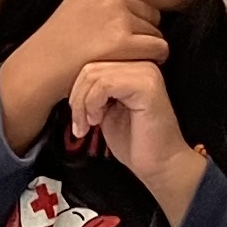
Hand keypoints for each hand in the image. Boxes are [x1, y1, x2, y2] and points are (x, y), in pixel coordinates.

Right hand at [0, 0, 162, 153]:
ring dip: (147, 46)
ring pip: (156, 32)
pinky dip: (155, 57)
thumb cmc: (59, 37)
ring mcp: (118, 18)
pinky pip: (159, 47)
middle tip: (124, 48)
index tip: (117, 33)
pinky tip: (142, 63)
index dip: (132, 19)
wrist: (43, 65)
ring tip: (127, 57)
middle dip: (142, 31)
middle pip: (151, 14)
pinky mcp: (123, 42)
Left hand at [68, 56, 204, 221]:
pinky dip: (93, 104)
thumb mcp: (104, 109)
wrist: (159, 165)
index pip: (91, 62)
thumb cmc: (134, 142)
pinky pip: (105, 84)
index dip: (76, 89)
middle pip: (90, 66)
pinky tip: (98, 121)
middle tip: (80, 125)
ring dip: (83, 104)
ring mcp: (146, 71)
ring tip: (88, 125)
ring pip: (94, 74)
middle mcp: (141, 61)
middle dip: (77, 98)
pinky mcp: (147, 84)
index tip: (77, 118)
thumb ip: (92, 91)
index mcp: (132, 65)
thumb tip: (66, 82)